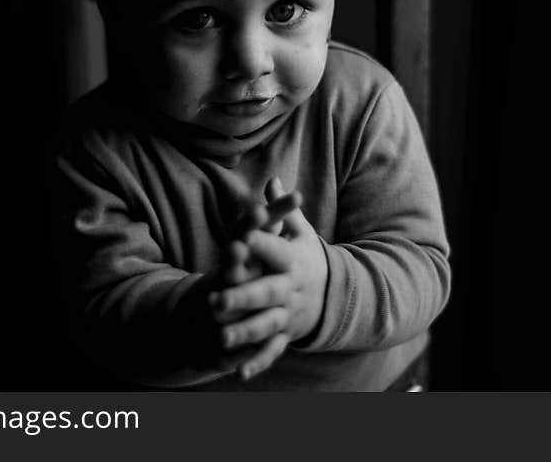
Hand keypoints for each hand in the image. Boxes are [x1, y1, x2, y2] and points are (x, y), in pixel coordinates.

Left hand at [211, 177, 328, 379]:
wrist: (336, 296)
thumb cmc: (307, 259)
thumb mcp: (301, 233)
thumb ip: (283, 210)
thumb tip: (272, 178)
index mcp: (292, 261)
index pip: (275, 250)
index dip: (260, 244)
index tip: (241, 238)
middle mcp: (290, 289)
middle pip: (266, 293)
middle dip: (241, 297)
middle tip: (215, 300)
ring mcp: (289, 314)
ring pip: (266, 325)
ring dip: (244, 333)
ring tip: (219, 337)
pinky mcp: (287, 334)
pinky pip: (272, 350)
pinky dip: (256, 362)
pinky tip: (237, 372)